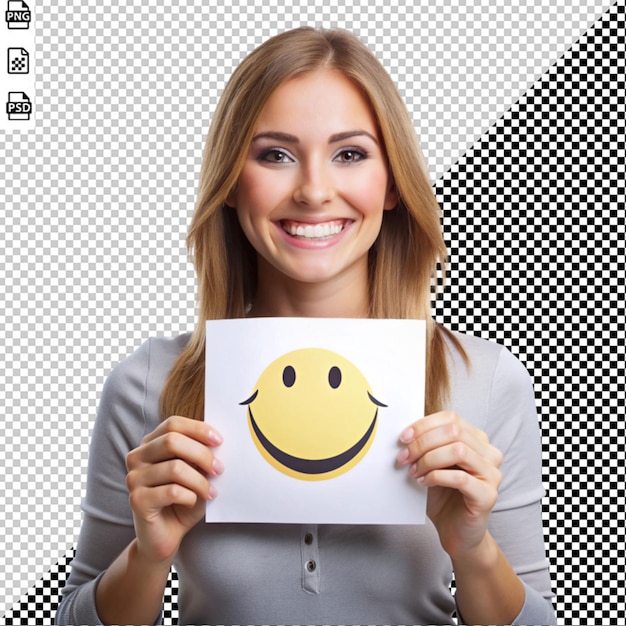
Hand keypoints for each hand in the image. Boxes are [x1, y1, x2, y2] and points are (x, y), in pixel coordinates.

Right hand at [125, 415, 223, 565]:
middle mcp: (137, 457)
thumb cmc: (183, 500)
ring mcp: (133, 478)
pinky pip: (171, 491)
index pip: (173, 424)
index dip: (198, 429)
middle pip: (172, 441)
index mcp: (150, 443)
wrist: (166, 536)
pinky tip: (193, 501)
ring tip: (211, 491)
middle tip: (220, 469)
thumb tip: (218, 442)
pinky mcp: (136, 500)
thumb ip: (201, 455)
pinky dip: (190, 496)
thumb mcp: (196, 472)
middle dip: (201, 454)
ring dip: (200, 480)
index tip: (219, 441)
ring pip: (174, 468)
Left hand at [396, 411, 502, 559]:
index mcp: (477, 439)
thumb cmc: (442, 495)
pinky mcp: (488, 495)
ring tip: (413, 471)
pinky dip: (436, 477)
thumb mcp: (432, 463)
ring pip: (458, 451)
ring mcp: (492, 474)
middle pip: (454, 431)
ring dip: (428, 459)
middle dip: (423, 442)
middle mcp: (489, 453)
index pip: (451, 418)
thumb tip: (405, 431)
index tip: (403, 437)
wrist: (454, 530)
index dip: (424, 425)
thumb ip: (426, 444)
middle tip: (404, 457)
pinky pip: (460, 478)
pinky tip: (424, 482)